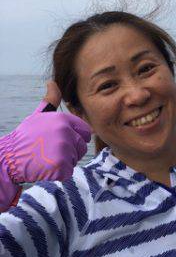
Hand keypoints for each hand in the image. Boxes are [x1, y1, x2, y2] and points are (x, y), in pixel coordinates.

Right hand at [0, 81, 90, 208]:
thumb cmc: (26, 137)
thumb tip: (52, 82)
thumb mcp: (38, 115)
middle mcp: (65, 131)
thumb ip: (51, 100)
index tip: (61, 141)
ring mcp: (63, 148)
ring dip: (64, 163)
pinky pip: (68, 172)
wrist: (10, 157)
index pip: (85, 131)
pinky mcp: (60, 165)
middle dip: (70, 152)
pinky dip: (59, 174)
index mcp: (63, 119)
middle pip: (82, 147)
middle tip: (50, 151)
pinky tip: (45, 168)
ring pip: (75, 160)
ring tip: (46, 158)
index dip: (76, 139)